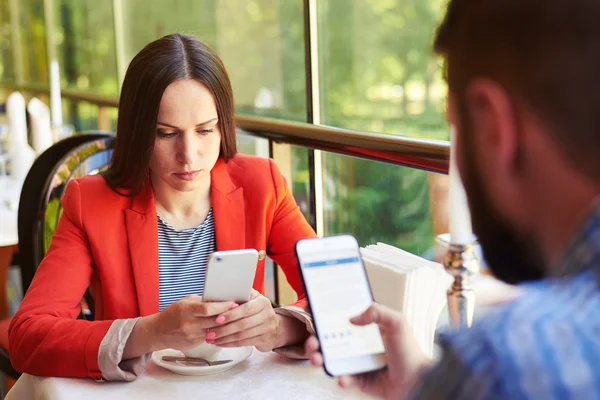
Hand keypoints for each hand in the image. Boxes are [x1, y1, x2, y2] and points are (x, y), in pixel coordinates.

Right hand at [147, 295, 234, 351]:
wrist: (159, 332)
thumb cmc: (174, 313)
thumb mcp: (185, 302)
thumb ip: (201, 301)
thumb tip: (220, 299)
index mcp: (186, 310)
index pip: (207, 309)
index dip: (222, 307)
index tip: (233, 303)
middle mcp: (188, 324)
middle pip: (214, 321)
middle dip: (228, 316)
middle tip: (240, 311)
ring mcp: (191, 335)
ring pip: (214, 331)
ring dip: (225, 325)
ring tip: (236, 319)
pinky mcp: (193, 344)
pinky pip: (209, 337)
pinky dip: (217, 332)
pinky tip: (224, 327)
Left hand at [209, 289, 282, 351]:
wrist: (275, 327)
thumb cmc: (257, 310)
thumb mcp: (252, 299)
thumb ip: (240, 297)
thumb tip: (218, 298)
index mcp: (262, 302)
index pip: (246, 309)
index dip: (231, 314)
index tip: (217, 319)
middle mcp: (267, 314)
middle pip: (243, 324)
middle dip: (224, 329)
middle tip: (209, 333)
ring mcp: (267, 328)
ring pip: (242, 335)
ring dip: (224, 338)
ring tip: (212, 339)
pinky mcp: (264, 340)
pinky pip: (244, 343)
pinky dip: (230, 344)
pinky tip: (220, 343)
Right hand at [305, 303, 431, 399]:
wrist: (419, 382)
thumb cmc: (410, 352)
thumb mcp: (398, 323)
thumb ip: (377, 312)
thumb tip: (352, 317)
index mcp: (367, 328)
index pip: (342, 319)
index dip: (327, 317)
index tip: (314, 314)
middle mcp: (359, 344)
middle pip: (331, 340)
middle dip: (316, 339)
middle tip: (313, 340)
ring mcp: (357, 362)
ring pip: (332, 359)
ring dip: (320, 358)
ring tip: (318, 358)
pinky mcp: (359, 380)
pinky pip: (344, 378)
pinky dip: (341, 378)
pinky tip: (343, 377)